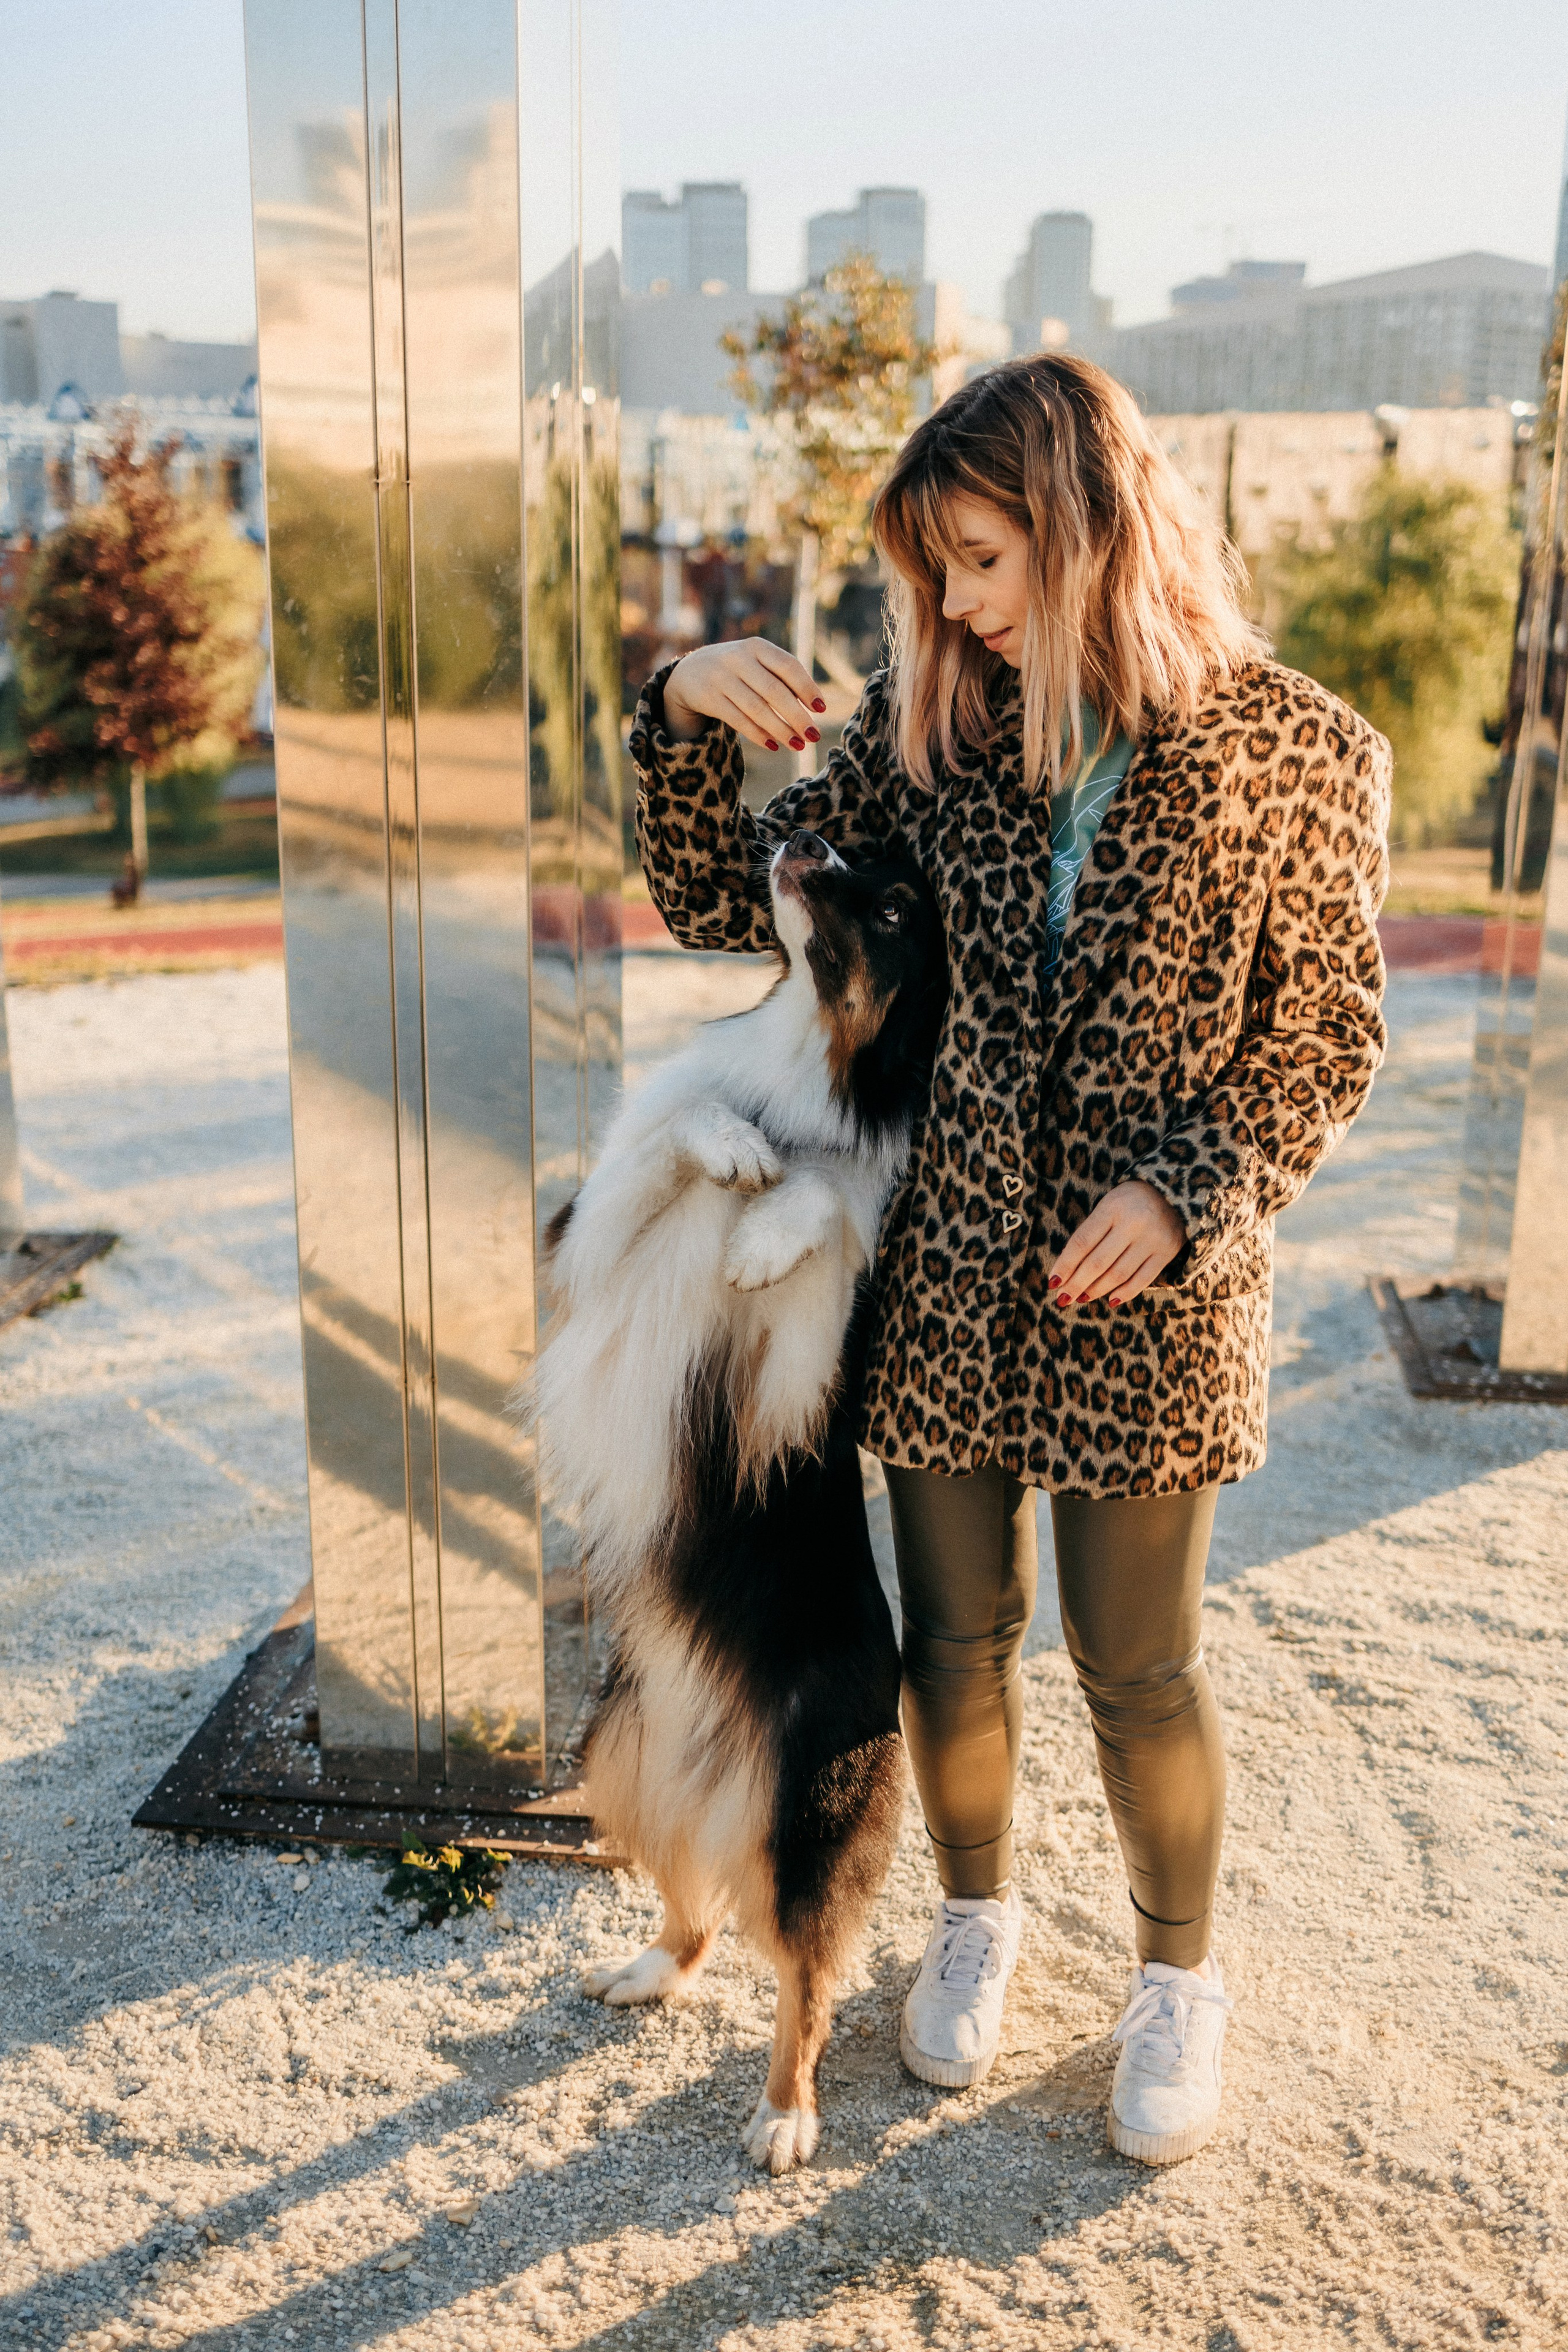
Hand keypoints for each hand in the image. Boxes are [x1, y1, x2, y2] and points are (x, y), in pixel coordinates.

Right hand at [663, 638, 825, 752]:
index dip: (807, 688)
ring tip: (798, 745)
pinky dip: (757, 734)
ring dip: (780, 730)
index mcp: (757, 647)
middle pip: (774, 691)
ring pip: (756, 708)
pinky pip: (738, 720)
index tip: (822, 709)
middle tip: (814, 736)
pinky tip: (774, 745)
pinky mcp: (709, 697)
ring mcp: (721, 678)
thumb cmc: (738, 671)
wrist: (689, 673)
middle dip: (797, 716)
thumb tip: (814, 708)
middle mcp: (738, 658)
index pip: (788, 666)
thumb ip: (781, 678)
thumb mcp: (757, 663)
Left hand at [1048, 1180, 1184, 1306]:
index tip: (1052, 1282)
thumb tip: (1068, 1270)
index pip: (1082, 1242)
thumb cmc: (1130, 1202)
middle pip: (1098, 1262)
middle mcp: (1133, 1223)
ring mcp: (1152, 1239)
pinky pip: (1142, 1279)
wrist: (1173, 1193)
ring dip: (1097, 1290)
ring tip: (1082, 1298)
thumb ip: (1092, 1232)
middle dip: (1076, 1284)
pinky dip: (1125, 1293)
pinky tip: (1110, 1301)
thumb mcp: (1109, 1205)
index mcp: (1113, 1207)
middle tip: (1062, 1298)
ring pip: (1118, 1274)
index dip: (1065, 1264)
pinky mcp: (1167, 1252)